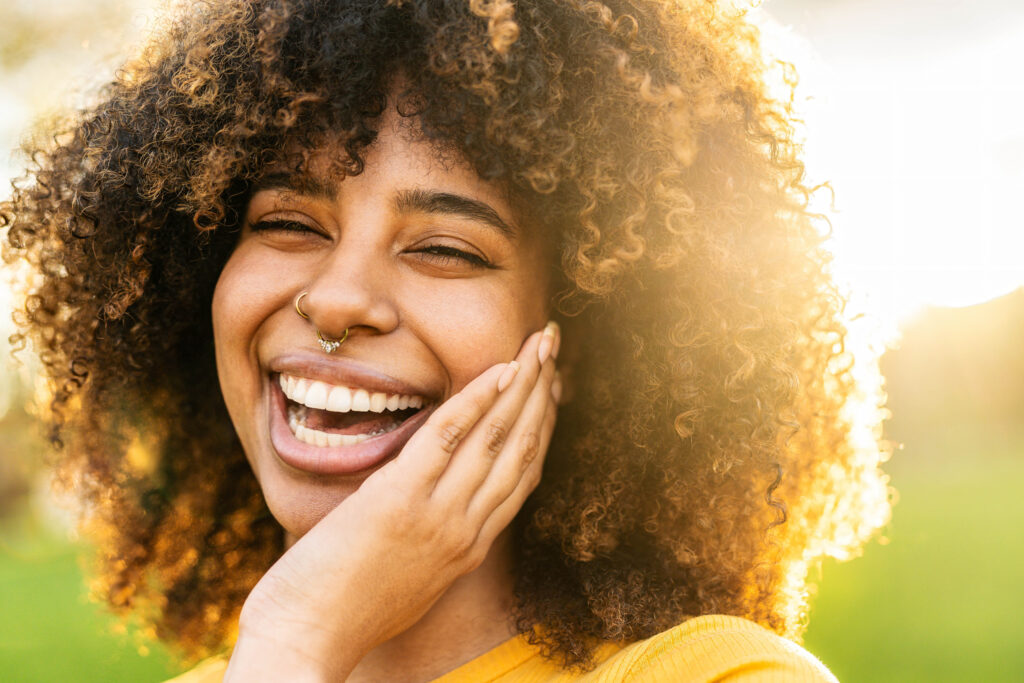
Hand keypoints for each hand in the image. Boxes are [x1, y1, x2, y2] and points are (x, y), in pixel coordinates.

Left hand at [225, 323, 560, 681]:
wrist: (308, 641)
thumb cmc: (346, 611)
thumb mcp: (408, 576)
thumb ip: (432, 538)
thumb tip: (433, 498)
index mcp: (469, 549)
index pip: (522, 476)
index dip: (542, 426)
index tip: (551, 388)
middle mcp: (466, 532)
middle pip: (521, 450)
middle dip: (543, 392)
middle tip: (554, 347)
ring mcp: (438, 517)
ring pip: (496, 438)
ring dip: (523, 384)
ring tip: (541, 343)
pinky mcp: (400, 501)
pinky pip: (449, 438)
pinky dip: (478, 399)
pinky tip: (499, 369)